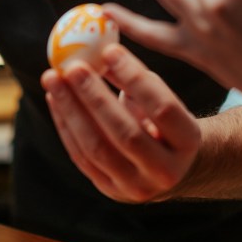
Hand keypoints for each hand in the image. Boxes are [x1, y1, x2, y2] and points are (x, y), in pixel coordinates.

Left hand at [42, 44, 201, 202]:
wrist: (171, 169)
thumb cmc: (165, 123)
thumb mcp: (164, 100)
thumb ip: (137, 80)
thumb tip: (102, 52)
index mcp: (189, 142)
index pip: (162, 108)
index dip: (135, 78)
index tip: (109, 51)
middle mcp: (166, 170)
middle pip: (126, 133)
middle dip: (95, 97)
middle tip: (72, 67)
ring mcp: (137, 186)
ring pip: (97, 148)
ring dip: (71, 110)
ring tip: (53, 79)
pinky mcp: (110, 190)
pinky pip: (81, 157)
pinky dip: (65, 125)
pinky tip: (55, 98)